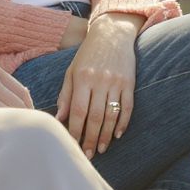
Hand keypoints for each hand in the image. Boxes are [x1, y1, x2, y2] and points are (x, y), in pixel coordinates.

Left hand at [56, 12, 142, 157]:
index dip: (75, 130)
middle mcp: (99, 80)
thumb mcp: (71, 70)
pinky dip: (124, 123)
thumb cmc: (87, 55)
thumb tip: (60, 118)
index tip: (72, 144)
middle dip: (90, 138)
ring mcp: (116, 82)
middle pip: (95, 117)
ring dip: (106, 135)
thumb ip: (66, 94)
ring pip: (111, 115)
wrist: (112, 34)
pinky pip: (128, 107)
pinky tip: (118, 135)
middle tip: (87, 155)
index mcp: (82, 78)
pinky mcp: (130, 82)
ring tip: (100, 149)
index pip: (77, 111)